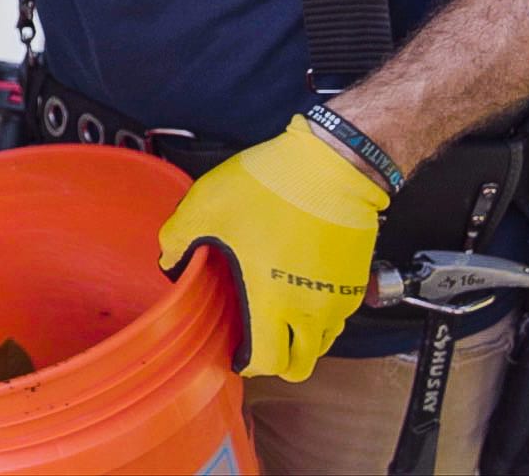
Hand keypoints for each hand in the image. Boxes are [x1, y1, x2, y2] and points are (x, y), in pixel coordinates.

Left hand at [158, 115, 388, 381]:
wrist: (329, 165)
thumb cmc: (268, 187)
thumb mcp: (204, 208)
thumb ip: (177, 241)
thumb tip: (171, 263)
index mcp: (273, 300)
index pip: (266, 362)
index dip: (247, 363)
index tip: (235, 351)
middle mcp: (312, 309)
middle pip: (301, 364)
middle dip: (278, 362)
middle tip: (258, 340)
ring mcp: (339, 296)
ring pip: (324, 342)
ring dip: (302, 340)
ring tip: (279, 315)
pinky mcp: (357, 279)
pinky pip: (340, 314)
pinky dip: (322, 316)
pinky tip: (301, 290)